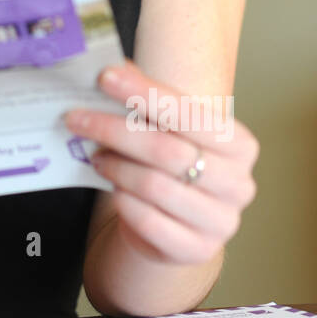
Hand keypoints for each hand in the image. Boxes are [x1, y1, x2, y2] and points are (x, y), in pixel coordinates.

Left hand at [64, 59, 258, 265]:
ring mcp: (221, 221)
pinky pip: (147, 220)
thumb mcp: (168, 130)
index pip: (188, 112)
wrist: (178, 224)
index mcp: (239, 145)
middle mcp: (239, 184)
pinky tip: (111, 186)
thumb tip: (111, 67)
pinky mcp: (196, 250)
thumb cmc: (173, 165)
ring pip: (154, 185)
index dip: (144, 92)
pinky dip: (122, 200)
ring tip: (95, 155)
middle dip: (115, 130)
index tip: (104, 77)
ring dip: (115, 166)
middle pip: (166, 150)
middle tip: (77, 119)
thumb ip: (147, 99)